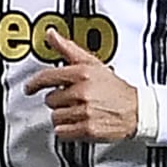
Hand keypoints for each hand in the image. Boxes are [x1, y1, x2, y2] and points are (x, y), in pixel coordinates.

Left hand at [24, 28, 139, 142]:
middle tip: (73, 100)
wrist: (136, 110)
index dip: (34, 84)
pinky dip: (67, 130)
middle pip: (50, 100)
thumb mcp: (93, 64)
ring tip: (78, 112)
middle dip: (59, 101)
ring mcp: (85, 111)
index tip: (30, 88)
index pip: (47, 77)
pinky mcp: (87, 129)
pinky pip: (62, 132)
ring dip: (63, 116)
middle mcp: (82, 92)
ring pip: (55, 117)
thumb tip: (51, 35)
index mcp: (82, 73)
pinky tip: (78, 123)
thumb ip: (68, 49)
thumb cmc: (114, 88)